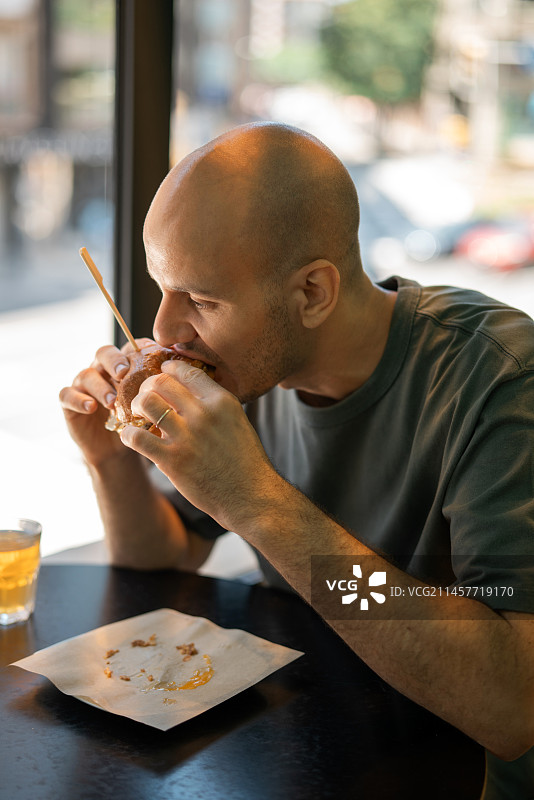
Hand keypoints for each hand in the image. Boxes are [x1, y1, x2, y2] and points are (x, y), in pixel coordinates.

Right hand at [59, 338, 154, 467]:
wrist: (117, 450)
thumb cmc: (138, 423)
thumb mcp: (151, 406)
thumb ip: (161, 390)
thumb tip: (187, 376)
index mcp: (124, 366)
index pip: (127, 347)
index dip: (135, 347)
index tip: (148, 354)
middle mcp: (103, 370)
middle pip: (103, 353)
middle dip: (114, 360)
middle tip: (124, 373)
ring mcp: (84, 385)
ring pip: (86, 374)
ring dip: (100, 386)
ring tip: (113, 401)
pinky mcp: (69, 402)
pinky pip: (67, 395)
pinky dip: (78, 399)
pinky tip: (91, 407)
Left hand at [119, 359, 274, 529]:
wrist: (251, 497)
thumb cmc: (245, 462)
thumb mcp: (237, 422)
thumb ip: (214, 406)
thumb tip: (186, 394)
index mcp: (222, 401)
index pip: (187, 372)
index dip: (169, 369)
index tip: (162, 373)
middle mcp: (204, 414)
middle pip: (161, 382)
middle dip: (148, 386)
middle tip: (146, 396)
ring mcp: (187, 437)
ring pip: (146, 403)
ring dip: (137, 406)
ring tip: (138, 415)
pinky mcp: (172, 460)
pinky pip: (137, 437)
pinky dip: (128, 434)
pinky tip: (131, 437)